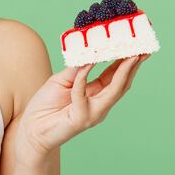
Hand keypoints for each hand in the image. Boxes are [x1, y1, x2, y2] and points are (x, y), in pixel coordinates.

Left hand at [15, 54, 150, 165]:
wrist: (32, 128)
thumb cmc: (46, 105)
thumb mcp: (62, 80)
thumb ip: (77, 68)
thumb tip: (90, 51)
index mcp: (96, 94)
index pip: (115, 77)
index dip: (127, 62)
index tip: (137, 46)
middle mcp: (99, 105)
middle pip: (122, 84)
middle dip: (133, 66)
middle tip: (142, 49)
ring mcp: (93, 113)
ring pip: (113, 91)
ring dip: (123, 72)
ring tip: (130, 56)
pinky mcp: (81, 118)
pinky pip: (82, 93)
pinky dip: (84, 77)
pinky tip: (87, 63)